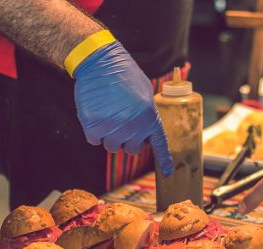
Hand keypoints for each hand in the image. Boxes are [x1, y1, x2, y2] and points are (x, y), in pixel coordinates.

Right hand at [73, 41, 173, 174]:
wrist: (99, 62)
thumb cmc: (124, 75)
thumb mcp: (145, 94)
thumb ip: (147, 117)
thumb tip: (146, 135)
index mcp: (150, 118)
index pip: (159, 145)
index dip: (164, 160)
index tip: (168, 173)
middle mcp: (133, 127)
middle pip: (131, 149)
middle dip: (127, 139)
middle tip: (121, 121)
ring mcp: (113, 128)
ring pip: (112, 147)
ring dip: (109, 135)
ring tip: (108, 113)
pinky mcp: (94, 127)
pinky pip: (95, 141)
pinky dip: (94, 131)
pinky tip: (96, 113)